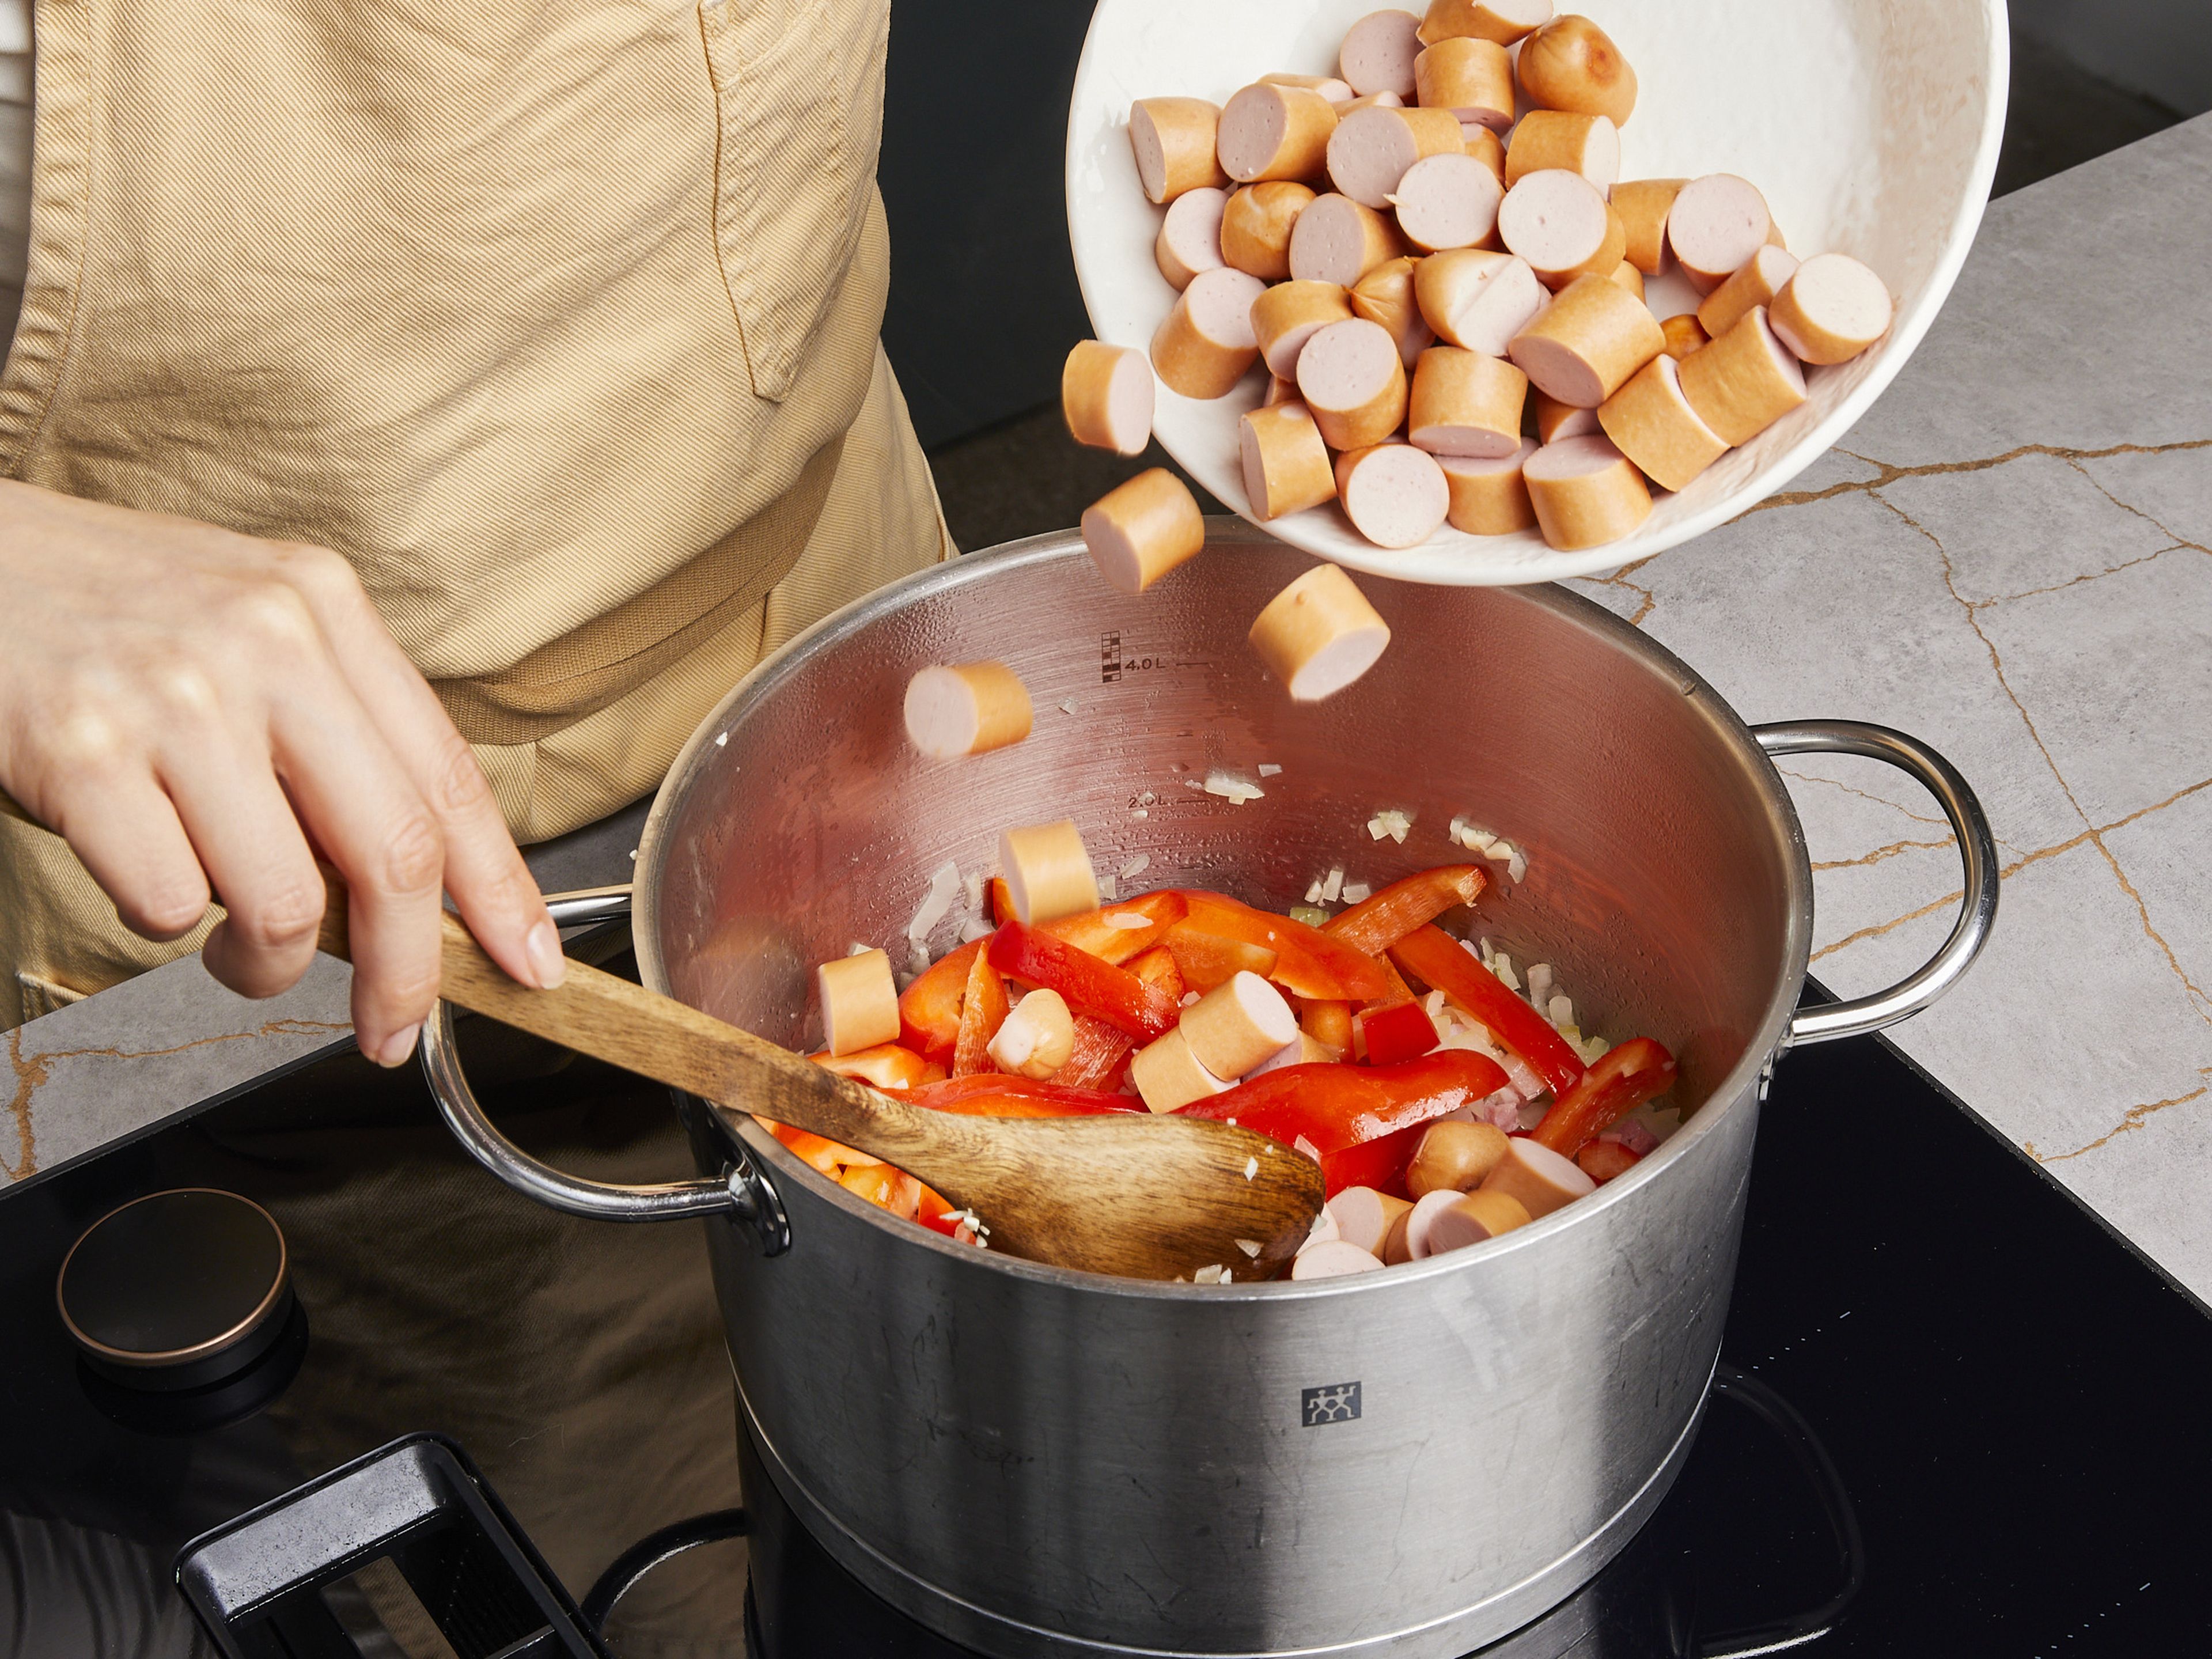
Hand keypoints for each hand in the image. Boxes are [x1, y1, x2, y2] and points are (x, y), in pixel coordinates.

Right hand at [0, 480, 562, 1062]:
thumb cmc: (104, 612)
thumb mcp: (246, 627)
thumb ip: (333, 732)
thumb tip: (413, 889)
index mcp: (322, 610)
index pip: (449, 777)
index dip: (501, 890)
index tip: (529, 965)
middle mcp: (266, 643)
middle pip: (394, 852)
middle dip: (409, 972)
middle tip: (393, 1030)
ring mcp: (173, 696)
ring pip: (284, 899)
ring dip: (267, 963)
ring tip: (231, 946)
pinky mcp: (81, 752)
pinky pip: (170, 900)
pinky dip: (165, 919)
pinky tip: (140, 868)